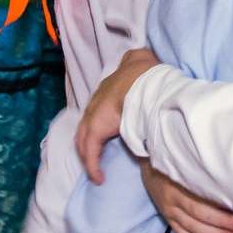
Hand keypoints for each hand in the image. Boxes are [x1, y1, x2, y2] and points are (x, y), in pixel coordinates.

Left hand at [76, 47, 154, 179]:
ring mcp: (93, 116)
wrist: (143, 79)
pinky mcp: (96, 131)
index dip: (99, 122)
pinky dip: (93, 166)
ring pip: (85, 142)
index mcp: (107, 89)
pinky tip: (99, 178)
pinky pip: (91, 154)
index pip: (97, 108)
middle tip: (95, 158)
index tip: (107, 133)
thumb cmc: (147, 72)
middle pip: (85, 127)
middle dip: (88, 142)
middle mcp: (96, 103)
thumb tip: (143, 54)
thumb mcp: (143, 60)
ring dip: (90, 157)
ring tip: (97, 172)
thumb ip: (140, 58)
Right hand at [139, 159, 232, 232]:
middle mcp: (173, 199)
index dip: (222, 211)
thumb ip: (206, 171)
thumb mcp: (188, 158)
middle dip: (224, 224)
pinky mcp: (170, 221)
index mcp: (179, 181)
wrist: (149, 158)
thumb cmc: (176, 156)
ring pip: (195, 230)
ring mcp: (171, 212)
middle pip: (200, 216)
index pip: (201, 201)